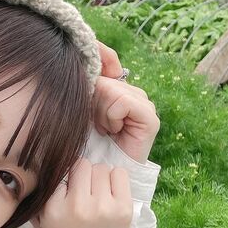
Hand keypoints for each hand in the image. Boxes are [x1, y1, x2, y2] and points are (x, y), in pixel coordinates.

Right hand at [31, 157, 132, 227]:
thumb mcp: (42, 224)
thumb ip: (39, 197)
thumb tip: (45, 166)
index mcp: (53, 208)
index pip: (61, 170)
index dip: (67, 180)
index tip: (69, 193)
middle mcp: (77, 206)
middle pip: (82, 165)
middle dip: (84, 176)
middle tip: (87, 193)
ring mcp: (102, 207)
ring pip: (101, 168)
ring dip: (101, 178)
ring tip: (99, 197)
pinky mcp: (123, 210)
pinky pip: (120, 174)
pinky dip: (116, 180)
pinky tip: (111, 196)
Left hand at [93, 41, 159, 163]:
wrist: (98, 175)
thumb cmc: (84, 145)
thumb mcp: (78, 108)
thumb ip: (85, 81)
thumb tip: (89, 52)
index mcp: (116, 88)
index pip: (105, 60)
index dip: (92, 71)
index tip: (85, 100)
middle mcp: (132, 92)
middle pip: (104, 78)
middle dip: (93, 103)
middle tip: (96, 124)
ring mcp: (143, 103)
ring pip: (111, 89)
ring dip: (100, 112)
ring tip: (104, 129)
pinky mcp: (149, 117)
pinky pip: (123, 102)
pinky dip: (111, 117)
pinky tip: (112, 131)